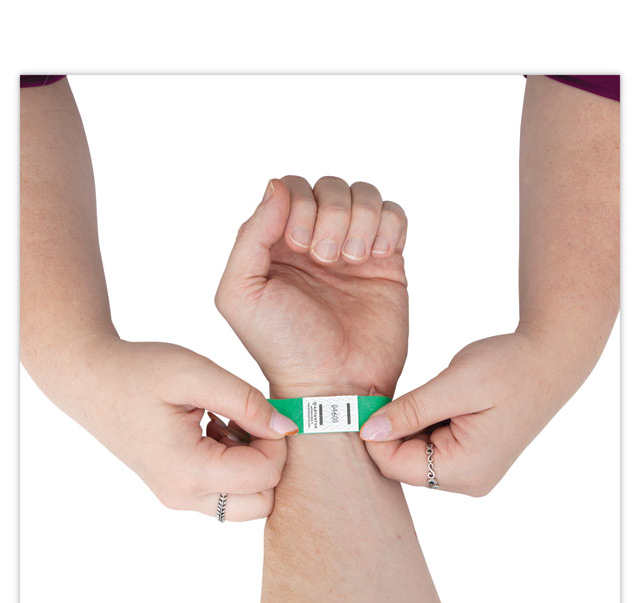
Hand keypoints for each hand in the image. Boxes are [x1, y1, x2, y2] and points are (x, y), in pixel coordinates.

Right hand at [56, 336, 298, 519]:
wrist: (89, 379)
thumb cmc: (138, 371)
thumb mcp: (195, 373)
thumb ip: (245, 402)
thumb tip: (286, 428)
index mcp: (188, 471)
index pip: (264, 476)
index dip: (276, 442)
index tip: (259, 409)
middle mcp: (184, 496)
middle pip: (261, 503)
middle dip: (268, 461)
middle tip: (247, 421)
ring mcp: (179, 498)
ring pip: (245, 503)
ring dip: (251, 466)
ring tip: (227, 423)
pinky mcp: (177, 490)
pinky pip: (225, 493)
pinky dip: (234, 466)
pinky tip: (215, 429)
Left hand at [215, 177, 408, 398]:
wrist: (335, 383)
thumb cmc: (283, 347)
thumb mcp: (241, 294)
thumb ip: (250, 236)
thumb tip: (276, 186)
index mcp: (277, 245)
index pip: (290, 189)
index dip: (298, 206)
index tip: (298, 247)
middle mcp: (314, 241)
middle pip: (328, 187)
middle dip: (329, 215)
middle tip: (326, 260)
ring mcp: (352, 250)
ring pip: (363, 195)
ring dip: (359, 220)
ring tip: (353, 260)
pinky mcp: (387, 262)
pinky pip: (394, 215)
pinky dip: (388, 226)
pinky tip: (377, 257)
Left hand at [361, 330, 575, 495]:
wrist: (550, 359)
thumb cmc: (510, 367)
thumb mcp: (454, 385)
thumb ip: (410, 411)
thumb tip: (368, 431)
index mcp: (465, 470)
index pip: (394, 465)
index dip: (373, 434)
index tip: (367, 398)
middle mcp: (467, 480)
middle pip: (402, 463)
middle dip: (390, 428)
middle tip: (389, 389)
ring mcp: (470, 472)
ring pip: (413, 453)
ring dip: (406, 423)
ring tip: (427, 392)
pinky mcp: (470, 458)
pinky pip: (429, 446)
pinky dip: (421, 423)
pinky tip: (435, 400)